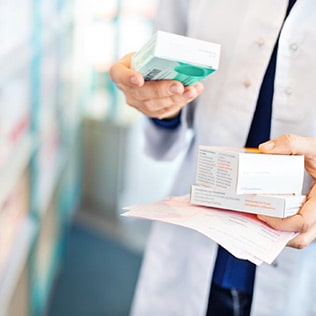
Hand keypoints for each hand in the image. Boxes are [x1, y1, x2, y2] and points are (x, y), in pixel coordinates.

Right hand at [109, 53, 203, 118]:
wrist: (150, 79)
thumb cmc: (148, 62)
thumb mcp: (147, 54)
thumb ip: (158, 55)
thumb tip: (184, 57)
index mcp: (121, 71)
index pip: (118, 74)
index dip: (127, 77)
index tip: (139, 79)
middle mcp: (127, 90)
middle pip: (141, 93)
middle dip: (162, 90)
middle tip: (178, 86)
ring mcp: (138, 104)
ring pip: (156, 104)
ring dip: (176, 98)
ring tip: (191, 91)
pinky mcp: (151, 112)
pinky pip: (166, 109)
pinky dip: (181, 101)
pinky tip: (192, 93)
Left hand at [257, 134, 315, 248]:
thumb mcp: (312, 146)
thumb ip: (291, 143)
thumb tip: (264, 149)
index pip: (302, 223)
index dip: (280, 223)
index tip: (261, 213)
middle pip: (300, 237)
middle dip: (275, 234)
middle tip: (256, 219)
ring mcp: (314, 215)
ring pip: (297, 235)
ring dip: (277, 231)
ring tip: (256, 218)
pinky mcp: (308, 213)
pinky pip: (295, 226)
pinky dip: (280, 224)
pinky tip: (265, 211)